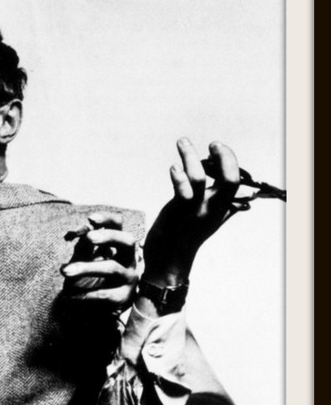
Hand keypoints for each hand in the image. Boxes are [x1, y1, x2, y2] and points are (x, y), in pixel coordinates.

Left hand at [61, 212, 137, 314]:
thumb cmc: (90, 277)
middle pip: (127, 241)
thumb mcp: (84, 258)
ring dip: (87, 267)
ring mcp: (129, 277)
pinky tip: (69, 295)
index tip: (90, 218)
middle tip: (88, 237)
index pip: (119, 225)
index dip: (107, 219)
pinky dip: (85, 293)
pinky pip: (105, 293)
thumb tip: (81, 230)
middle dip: (108, 237)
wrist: (97, 309)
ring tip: (65, 271)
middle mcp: (129, 258)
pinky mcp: (123, 297)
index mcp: (119, 244)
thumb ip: (83, 246)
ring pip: (112, 268)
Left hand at [142, 138, 239, 284]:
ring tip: (182, 142)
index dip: (230, 160)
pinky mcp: (177, 213)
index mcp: (220, 208)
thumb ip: (220, 209)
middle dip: (225, 156)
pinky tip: (174, 168)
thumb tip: (236, 202)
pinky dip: (178, 175)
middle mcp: (211, 209)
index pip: (234, 181)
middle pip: (229, 179)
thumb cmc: (183, 240)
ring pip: (198, 177)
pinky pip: (181, 190)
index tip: (217, 149)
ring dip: (190, 156)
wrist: (168, 262)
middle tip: (212, 144)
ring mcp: (195, 211)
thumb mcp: (207, 223)